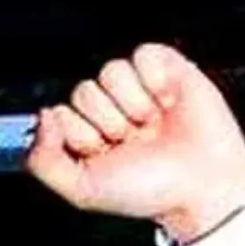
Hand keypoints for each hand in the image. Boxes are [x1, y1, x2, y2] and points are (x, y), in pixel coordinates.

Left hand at [25, 45, 244, 245]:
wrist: (201, 185)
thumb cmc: (149, 191)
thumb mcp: (82, 190)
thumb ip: (44, 161)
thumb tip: (43, 116)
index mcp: (89, 136)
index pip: (60, 114)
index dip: (81, 134)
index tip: (105, 153)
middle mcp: (112, 110)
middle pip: (84, 91)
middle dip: (109, 121)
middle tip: (134, 141)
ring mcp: (140, 88)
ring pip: (111, 70)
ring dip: (133, 103)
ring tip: (153, 124)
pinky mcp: (169, 69)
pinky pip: (143, 54)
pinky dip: (155, 79)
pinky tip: (167, 102)